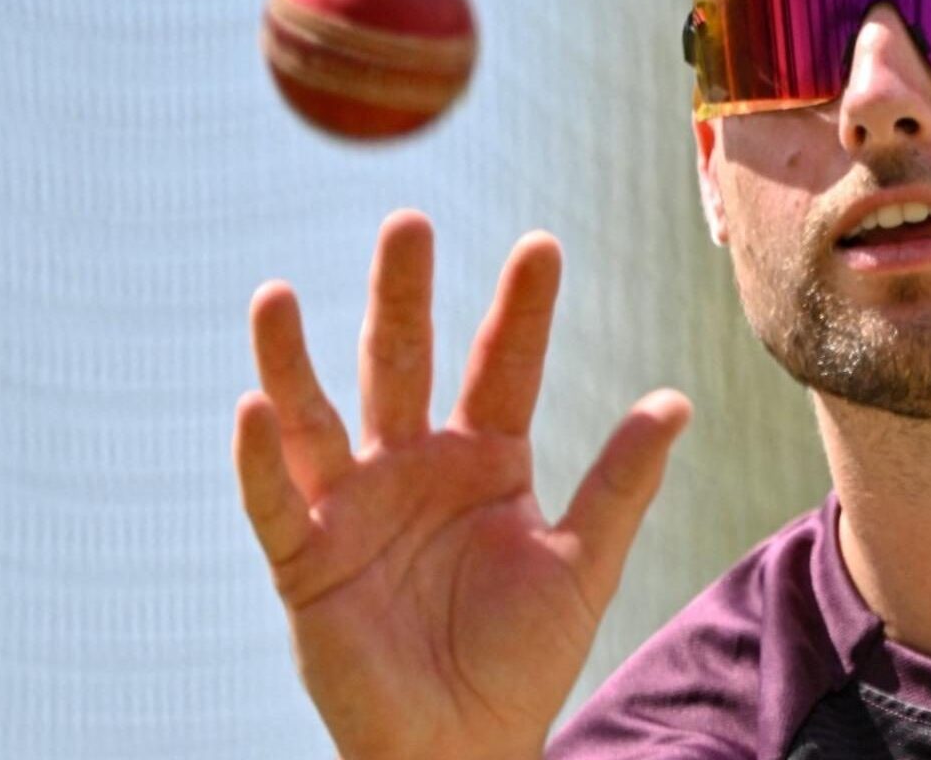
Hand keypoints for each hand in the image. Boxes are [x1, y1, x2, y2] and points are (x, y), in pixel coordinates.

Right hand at [233, 210, 687, 759]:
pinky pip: (273, 503)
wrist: (464, 744)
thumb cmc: (522, 657)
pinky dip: (259, 459)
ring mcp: (352, 508)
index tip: (542, 245)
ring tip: (278, 295)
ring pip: (316, 417)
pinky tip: (254, 409)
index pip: (502, 365)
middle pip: (402, 363)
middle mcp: (413, 466)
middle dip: (404, 296)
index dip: (521, 310)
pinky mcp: (305, 561)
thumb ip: (620, 483)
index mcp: (485, 458)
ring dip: (292, 358)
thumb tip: (676, 401)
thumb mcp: (583, 562)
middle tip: (407, 222)